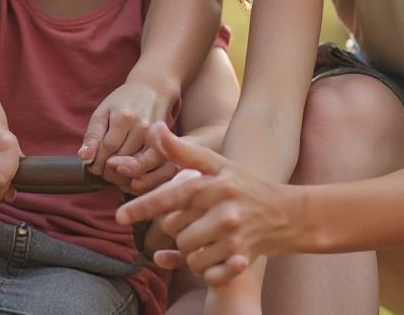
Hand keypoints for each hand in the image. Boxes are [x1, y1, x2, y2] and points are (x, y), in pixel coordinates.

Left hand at [79, 80, 172, 175]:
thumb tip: (84, 157)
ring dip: (120, 173)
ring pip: (134, 165)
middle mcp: (142, 127)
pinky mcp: (162, 142)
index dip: (96, 162)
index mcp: (124, 117)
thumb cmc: (124, 101)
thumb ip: (92, 135)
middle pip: (121, 159)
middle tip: (100, 170)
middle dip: (107, 169)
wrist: (153, 90)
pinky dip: (135, 171)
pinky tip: (127, 169)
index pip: (107, 148)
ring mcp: (154, 135)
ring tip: (111, 170)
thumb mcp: (103, 112)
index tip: (91, 166)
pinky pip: (148, 164)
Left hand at [117, 124, 291, 285]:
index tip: (119, 216)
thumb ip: (183, 151)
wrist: (284, 213)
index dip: (143, 206)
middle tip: (198, 218)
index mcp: (215, 185)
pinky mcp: (240, 260)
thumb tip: (154, 130)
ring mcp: (233, 238)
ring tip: (208, 236)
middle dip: (178, 226)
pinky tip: (215, 257)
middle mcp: (224, 211)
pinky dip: (206, 270)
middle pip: (175, 229)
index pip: (172, 196)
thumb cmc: (244, 186)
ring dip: (191, 250)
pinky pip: (206, 274)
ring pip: (188, 254)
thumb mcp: (216, 164)